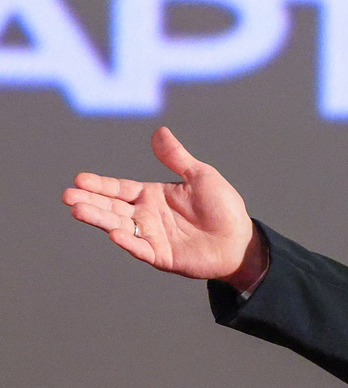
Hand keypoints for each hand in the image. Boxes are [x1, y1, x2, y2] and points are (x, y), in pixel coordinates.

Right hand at [62, 126, 265, 287]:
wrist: (240, 239)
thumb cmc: (222, 207)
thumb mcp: (200, 176)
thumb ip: (177, 158)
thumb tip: (159, 131)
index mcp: (153, 196)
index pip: (120, 188)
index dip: (100, 184)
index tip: (79, 179)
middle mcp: (147, 216)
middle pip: (113, 207)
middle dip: (90, 201)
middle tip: (67, 196)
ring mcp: (152, 237)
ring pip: (119, 226)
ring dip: (99, 219)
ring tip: (77, 210)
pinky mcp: (161, 256)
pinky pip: (141, 248)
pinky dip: (127, 241)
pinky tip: (113, 232)